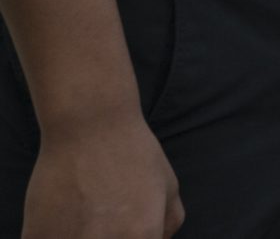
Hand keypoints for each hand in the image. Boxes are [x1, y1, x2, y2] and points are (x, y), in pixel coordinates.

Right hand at [22, 110, 182, 237]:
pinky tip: (60, 216)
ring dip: (78, 236)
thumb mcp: (168, 188)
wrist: (90, 126)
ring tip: (82, 216)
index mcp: (142, 237)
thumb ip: (167, 226)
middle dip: (105, 236)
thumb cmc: (133, 154)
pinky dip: (52, 235)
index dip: (133, 236)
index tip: (125, 228)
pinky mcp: (37, 238)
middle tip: (102, 219)